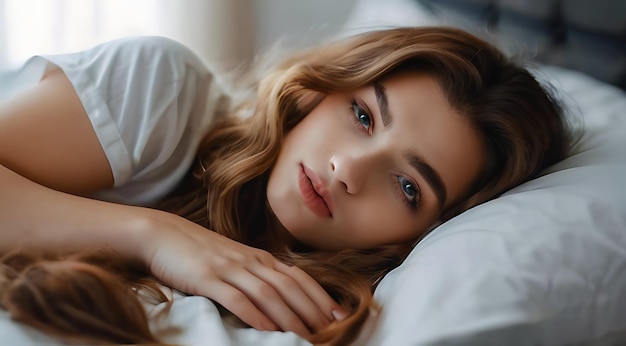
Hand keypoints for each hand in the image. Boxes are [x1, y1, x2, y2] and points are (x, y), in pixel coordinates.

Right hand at [138, 210, 345, 336]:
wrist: (162, 235)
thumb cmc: (199, 252)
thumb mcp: (234, 262)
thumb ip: (255, 277)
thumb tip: (278, 300)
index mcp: (259, 258)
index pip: (298, 277)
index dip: (320, 296)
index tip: (340, 314)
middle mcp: (250, 261)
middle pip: (290, 287)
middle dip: (314, 310)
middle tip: (332, 330)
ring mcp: (229, 268)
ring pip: (268, 293)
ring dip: (290, 317)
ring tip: (307, 336)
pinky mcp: (207, 278)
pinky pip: (236, 298)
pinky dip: (255, 315)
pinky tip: (267, 331)